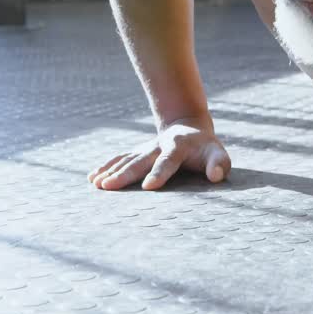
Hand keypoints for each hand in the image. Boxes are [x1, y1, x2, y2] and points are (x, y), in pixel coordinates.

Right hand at [88, 118, 231, 190]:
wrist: (188, 126)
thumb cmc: (206, 148)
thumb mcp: (218, 153)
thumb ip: (220, 164)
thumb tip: (216, 176)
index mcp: (178, 146)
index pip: (168, 161)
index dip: (158, 173)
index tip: (147, 187)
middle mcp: (158, 146)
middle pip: (140, 160)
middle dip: (124, 174)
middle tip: (109, 186)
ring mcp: (145, 148)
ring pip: (126, 159)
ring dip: (111, 171)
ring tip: (97, 184)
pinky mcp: (137, 152)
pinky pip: (119, 159)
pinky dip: (106, 167)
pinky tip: (92, 177)